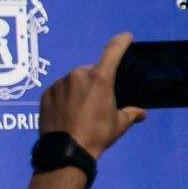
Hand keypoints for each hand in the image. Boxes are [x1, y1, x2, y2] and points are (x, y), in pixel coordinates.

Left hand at [38, 33, 146, 157]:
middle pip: (91, 71)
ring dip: (79, 89)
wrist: (65, 151)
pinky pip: (59, 91)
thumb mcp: (119, 124)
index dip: (121, 42)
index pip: (113, 51)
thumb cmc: (96, 135)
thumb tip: (141, 113)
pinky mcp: (46, 94)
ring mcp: (59, 84)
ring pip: (73, 81)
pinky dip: (64, 97)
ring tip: (80, 111)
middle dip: (96, 81)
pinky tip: (67, 113)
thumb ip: (131, 114)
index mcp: (100, 78)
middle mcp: (78, 75)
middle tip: (97, 100)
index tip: (126, 37)